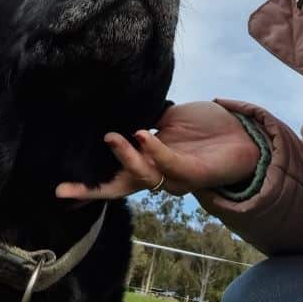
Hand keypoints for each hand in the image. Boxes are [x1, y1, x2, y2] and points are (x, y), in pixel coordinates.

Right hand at [55, 101, 260, 199]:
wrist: (243, 133)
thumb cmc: (206, 127)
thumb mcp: (170, 118)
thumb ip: (149, 118)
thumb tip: (123, 109)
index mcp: (149, 162)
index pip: (114, 176)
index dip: (89, 185)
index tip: (59, 191)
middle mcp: (158, 175)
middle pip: (119, 189)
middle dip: (92, 191)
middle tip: (64, 190)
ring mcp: (175, 177)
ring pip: (143, 175)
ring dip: (125, 157)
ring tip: (113, 136)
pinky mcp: (193, 172)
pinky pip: (168, 163)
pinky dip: (153, 150)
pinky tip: (142, 134)